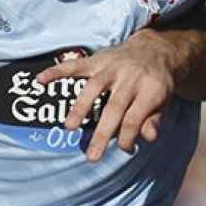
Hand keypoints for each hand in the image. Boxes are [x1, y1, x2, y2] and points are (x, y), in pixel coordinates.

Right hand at [36, 31, 180, 162]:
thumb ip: (155, 119)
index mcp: (151, 89)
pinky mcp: (98, 59)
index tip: (124, 150)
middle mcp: (131, 77)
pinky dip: (57, 71)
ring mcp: (113, 67)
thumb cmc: (157, 83)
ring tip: (69, 127)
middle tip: (91, 156)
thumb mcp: (165, 101)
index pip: (136, 118)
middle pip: (115, 107)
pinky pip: (76, 65)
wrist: (155, 49)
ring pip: (94, 87)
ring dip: (80, 107)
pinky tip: (41, 81)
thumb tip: (149, 137)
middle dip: (103, 133)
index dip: (129, 138)